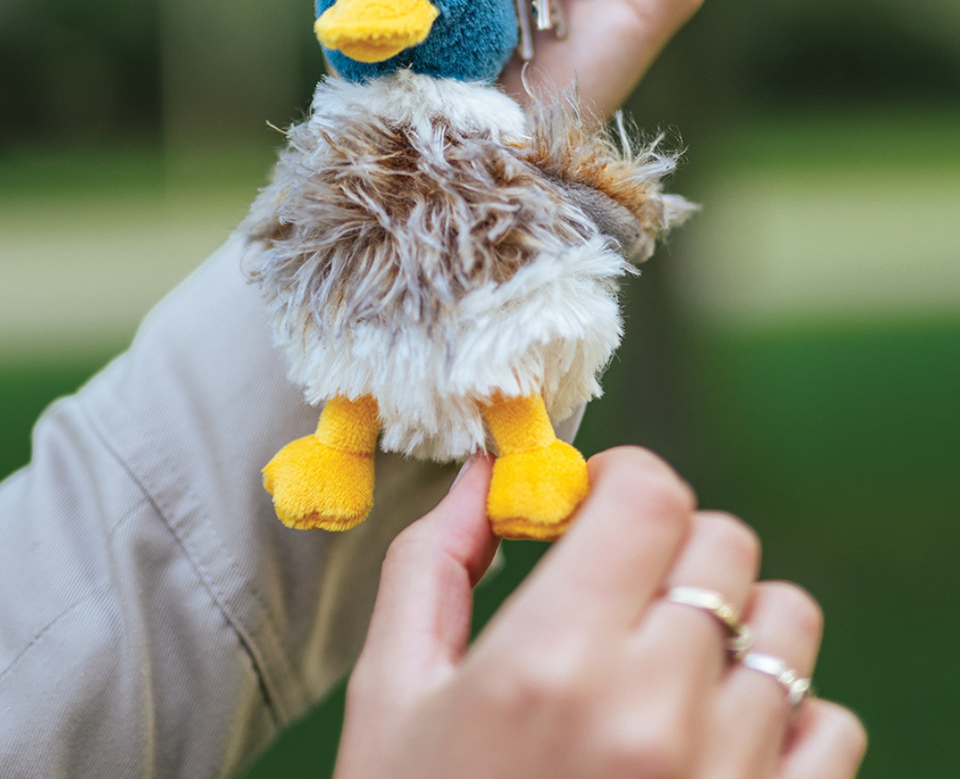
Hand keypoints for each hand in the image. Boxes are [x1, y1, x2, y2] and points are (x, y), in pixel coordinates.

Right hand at [333, 450, 866, 778]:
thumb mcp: (393, 696)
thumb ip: (432, 564)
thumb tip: (484, 474)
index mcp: (551, 663)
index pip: (651, 498)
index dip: (624, 479)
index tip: (592, 507)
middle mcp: (653, 712)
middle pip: (723, 543)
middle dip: (669, 543)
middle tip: (621, 589)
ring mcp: (725, 778)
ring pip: (786, 622)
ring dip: (732, 619)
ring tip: (672, 661)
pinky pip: (830, 724)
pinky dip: (785, 712)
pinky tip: (715, 735)